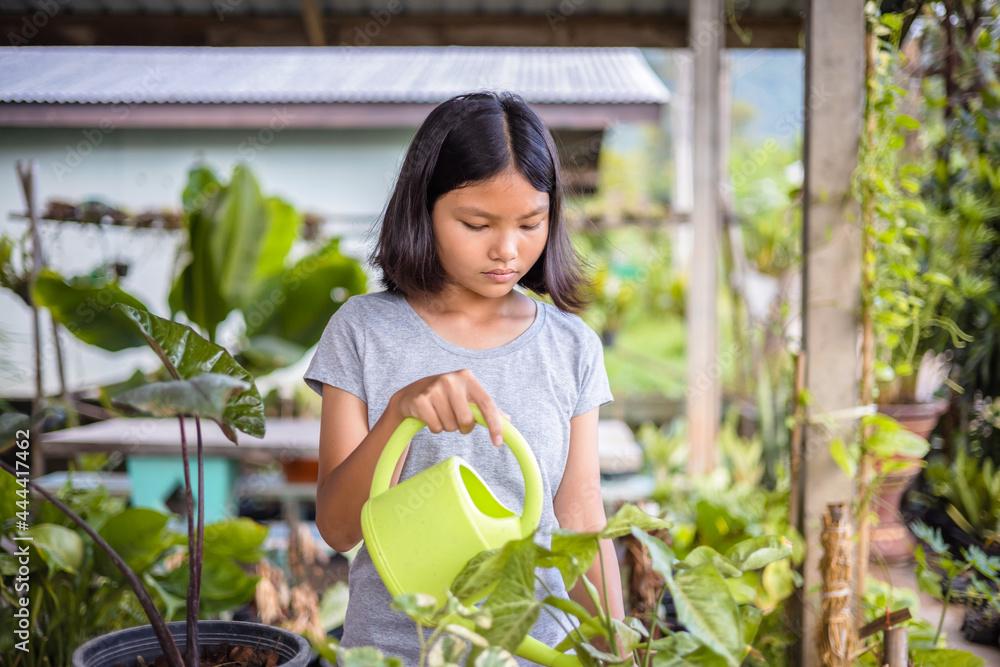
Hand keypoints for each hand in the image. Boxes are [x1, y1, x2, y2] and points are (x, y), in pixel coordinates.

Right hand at [390, 369, 508, 446]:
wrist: (411, 393)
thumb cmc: (446, 396)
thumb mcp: (466, 395)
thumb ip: (485, 407)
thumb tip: (508, 420)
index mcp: (467, 377)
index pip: (487, 403)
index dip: (495, 425)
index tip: (498, 442)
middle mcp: (451, 380)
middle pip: (467, 420)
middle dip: (464, 427)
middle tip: (457, 420)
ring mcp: (434, 389)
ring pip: (450, 426)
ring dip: (448, 427)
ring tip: (441, 415)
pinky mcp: (420, 400)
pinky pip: (436, 427)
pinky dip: (435, 428)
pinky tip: (430, 416)